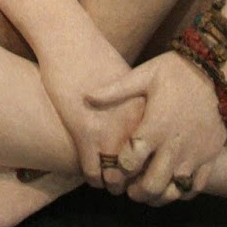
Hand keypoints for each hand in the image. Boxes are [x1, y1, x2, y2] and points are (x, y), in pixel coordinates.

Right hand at [36, 24, 145, 189]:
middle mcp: (132, 123)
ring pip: (116, 177)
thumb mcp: (128, 80)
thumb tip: (145, 129)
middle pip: (140, 169)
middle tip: (128, 184)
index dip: (151, 165)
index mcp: (145, 109)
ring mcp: (108, 130)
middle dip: (135, 181)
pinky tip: (93, 176)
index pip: (156, 152)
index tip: (145, 170)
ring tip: (111, 184)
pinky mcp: (84, 133)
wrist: (70, 41)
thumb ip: (138, 105)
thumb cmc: (96, 59)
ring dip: (113, 184)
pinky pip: (93, 172)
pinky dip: (93, 179)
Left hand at [85, 50, 226, 204]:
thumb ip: (116, 90)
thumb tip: (86, 97)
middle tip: (129, 189)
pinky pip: (196, 187)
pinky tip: (173, 186)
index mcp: (154, 127)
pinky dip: (182, 192)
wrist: (221, 68)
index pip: (129, 163)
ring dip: (158, 197)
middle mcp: (174, 146)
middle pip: (150, 185)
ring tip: (149, 193)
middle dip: (135, 191)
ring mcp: (195, 155)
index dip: (117, 171)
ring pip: (173, 192)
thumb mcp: (146, 74)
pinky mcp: (211, 156)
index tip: (113, 170)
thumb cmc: (179, 69)